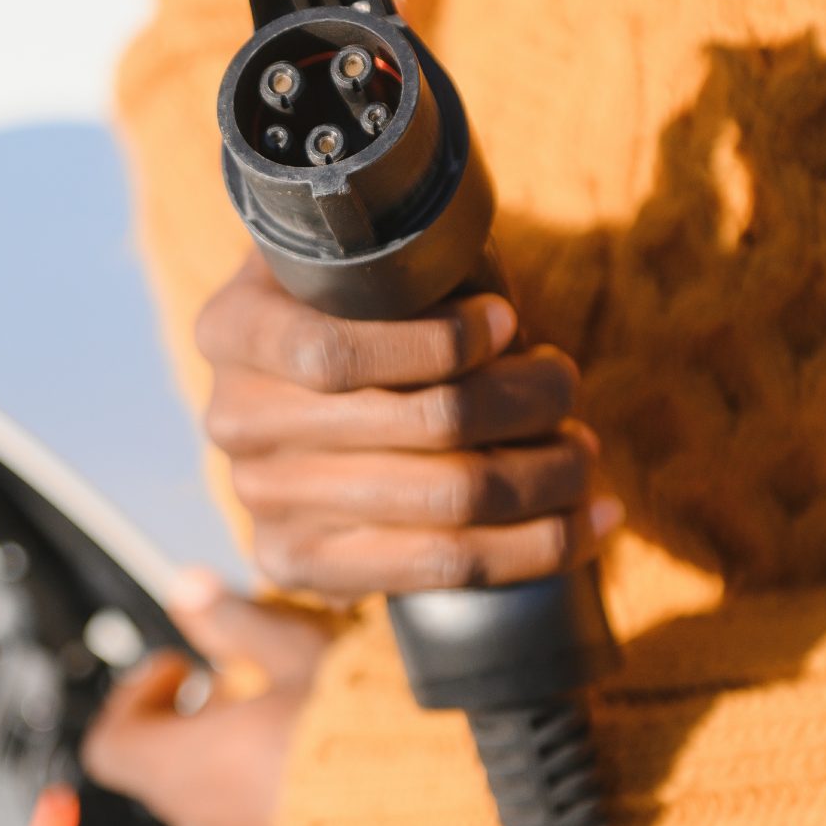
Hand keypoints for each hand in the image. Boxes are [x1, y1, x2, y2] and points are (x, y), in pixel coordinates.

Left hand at [80, 571, 334, 825]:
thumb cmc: (372, 742)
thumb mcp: (304, 656)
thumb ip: (238, 624)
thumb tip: (188, 587)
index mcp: (187, 771)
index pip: (112, 745)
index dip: (136, 700)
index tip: (178, 670)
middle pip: (170, 780)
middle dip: (201, 734)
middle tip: (249, 694)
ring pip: (217, 823)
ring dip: (237, 783)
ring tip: (294, 745)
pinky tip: (330, 796)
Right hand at [196, 254, 620, 600]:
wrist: (285, 399)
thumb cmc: (343, 310)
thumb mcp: (343, 261)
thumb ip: (390, 255)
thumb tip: (496, 293)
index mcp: (232, 332)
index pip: (334, 353)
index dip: (439, 343)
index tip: (508, 322)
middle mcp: (233, 422)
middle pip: (415, 427)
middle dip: (523, 403)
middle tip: (565, 384)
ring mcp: (262, 503)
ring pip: (445, 506)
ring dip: (545, 476)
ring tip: (584, 450)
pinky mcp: (301, 567)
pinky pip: (442, 570)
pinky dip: (538, 547)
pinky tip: (593, 520)